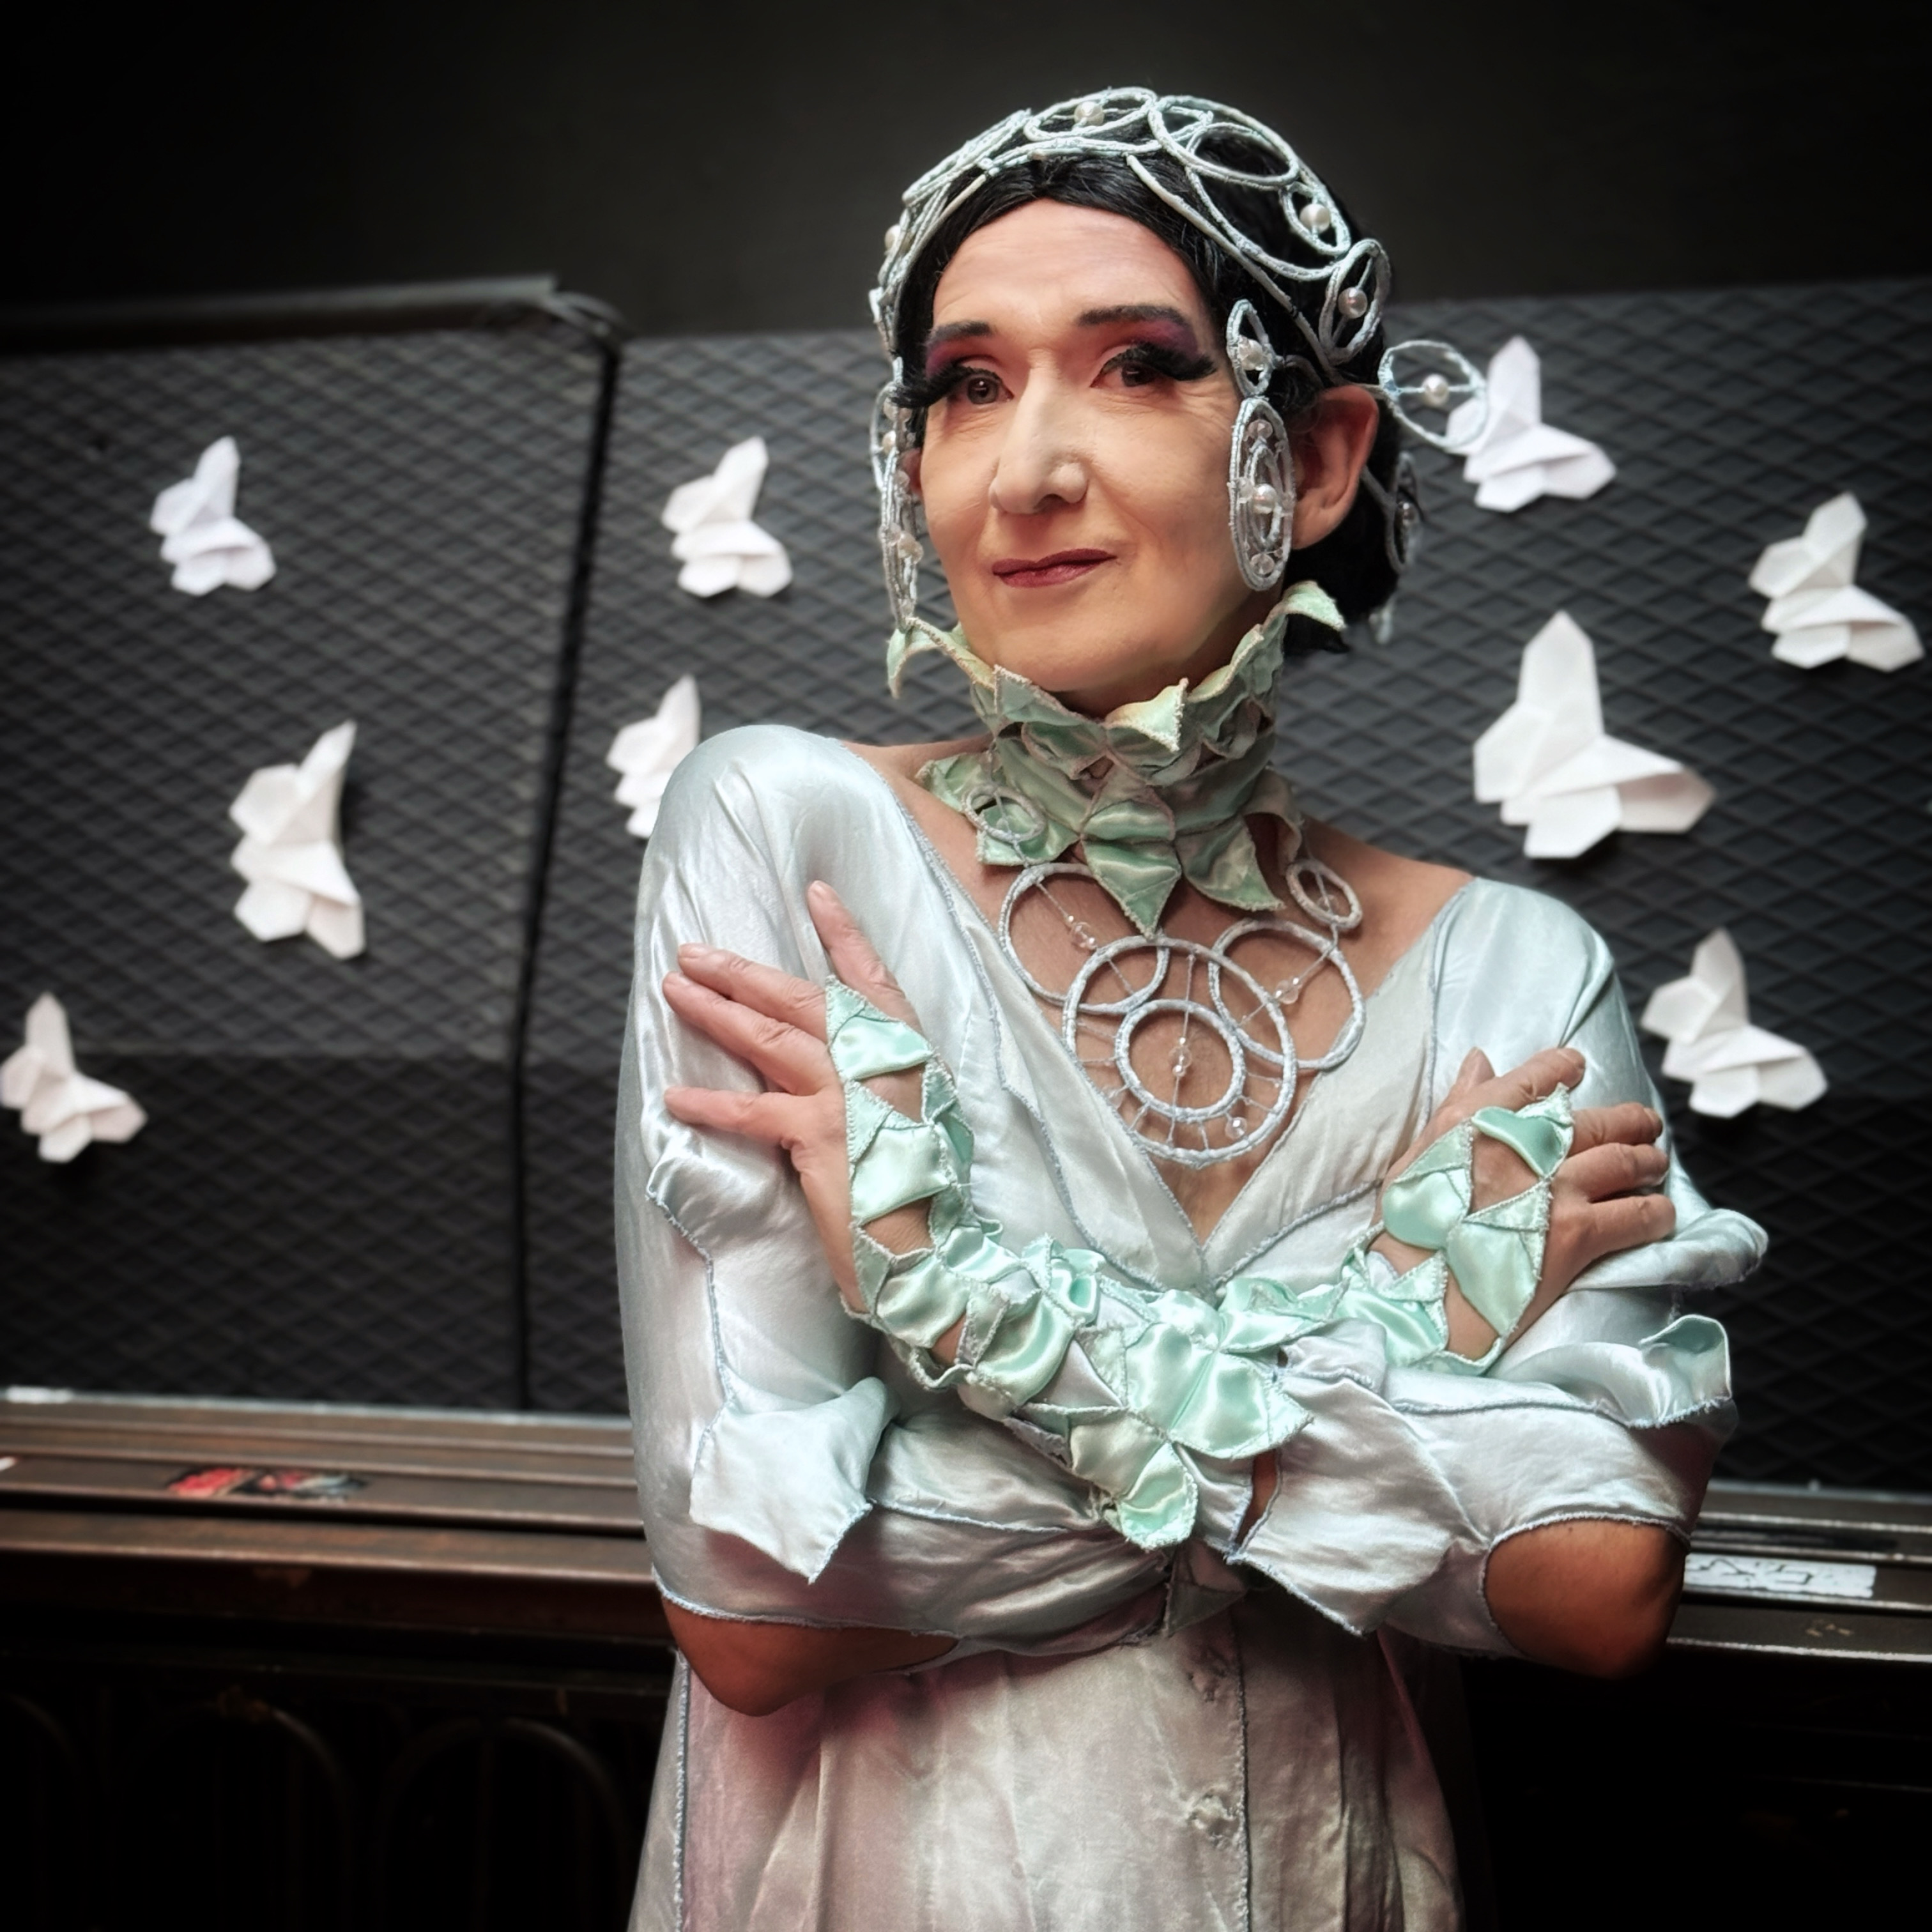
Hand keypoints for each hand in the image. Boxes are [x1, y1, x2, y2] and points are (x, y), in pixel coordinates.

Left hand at [660, 882, 930, 1308]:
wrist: (934, 1253)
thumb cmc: (923, 1194)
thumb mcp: (916, 1118)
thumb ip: (881, 1081)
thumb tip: (836, 1059)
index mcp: (908, 1055)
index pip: (874, 981)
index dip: (846, 936)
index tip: (818, 894)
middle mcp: (880, 1064)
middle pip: (801, 1000)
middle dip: (743, 972)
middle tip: (696, 952)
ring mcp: (849, 1096)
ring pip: (770, 1038)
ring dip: (716, 1011)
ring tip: (674, 991)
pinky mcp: (819, 1137)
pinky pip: (752, 1111)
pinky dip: (710, 1103)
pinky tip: (675, 1096)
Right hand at [1377, 1047, 1673, 1358]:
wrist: (1419, 1298)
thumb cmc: (1406, 1234)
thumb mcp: (1415, 1160)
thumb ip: (1453, 1107)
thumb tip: (1480, 1061)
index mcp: (1474, 1121)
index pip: (1533, 1078)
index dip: (1563, 1067)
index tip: (1579, 1066)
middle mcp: (1520, 1145)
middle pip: (1595, 1121)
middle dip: (1628, 1121)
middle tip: (1644, 1126)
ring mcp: (1554, 1187)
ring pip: (1624, 1161)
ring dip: (1648, 1162)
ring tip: (1655, 1166)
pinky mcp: (1578, 1232)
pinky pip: (1637, 1214)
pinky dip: (1656, 1213)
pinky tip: (1660, 1215)